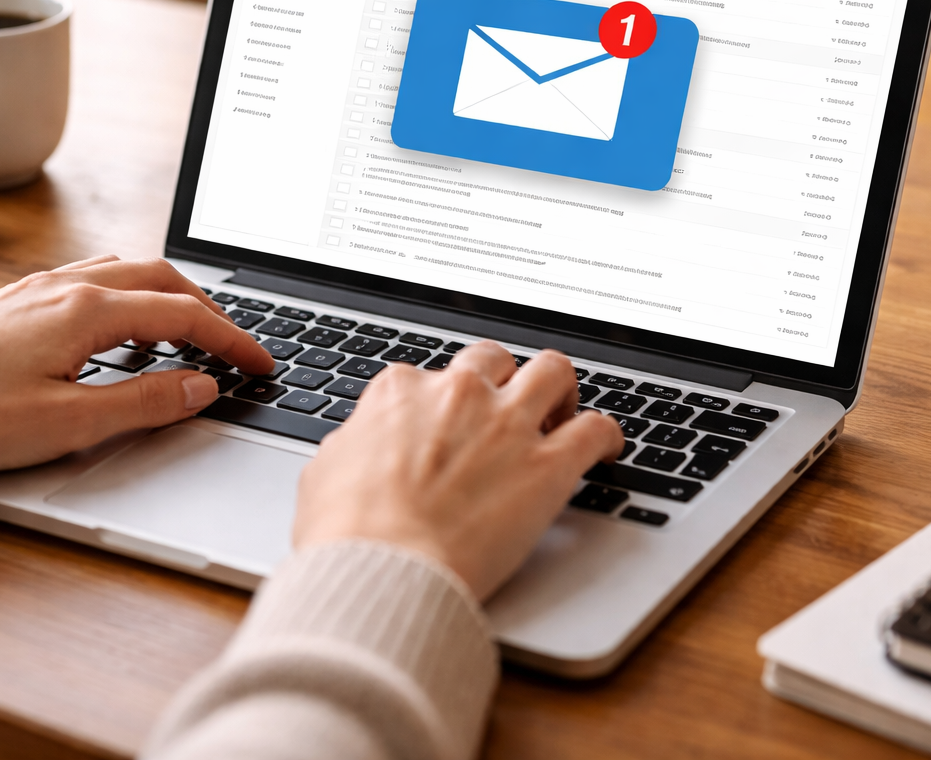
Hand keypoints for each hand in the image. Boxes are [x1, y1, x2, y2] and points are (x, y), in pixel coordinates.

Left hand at [0, 256, 271, 471]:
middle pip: (162, 279)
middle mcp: (65, 287)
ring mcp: (37, 289)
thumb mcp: (66, 425)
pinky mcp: (15, 301)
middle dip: (209, 309)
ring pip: (126, 272)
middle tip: (235, 347)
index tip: (260, 363)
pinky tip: (120, 329)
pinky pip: (92, 279)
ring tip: (189, 334)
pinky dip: (130, 296)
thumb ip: (143, 404)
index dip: (231, 341)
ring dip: (169, 296)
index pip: (183, 316)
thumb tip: (200, 388)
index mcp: (85, 312)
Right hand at [292, 342, 623, 599]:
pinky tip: (606, 449)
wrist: (383, 571)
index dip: (441, 403)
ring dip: (561, 390)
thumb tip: (356, 447)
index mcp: (399, 392)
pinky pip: (596, 428)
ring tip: (563, 413)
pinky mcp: (548, 464)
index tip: (448, 425)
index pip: (429, 376)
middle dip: (503, 379)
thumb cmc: (346, 534)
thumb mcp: (324, 473)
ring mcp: (507, 424)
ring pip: (554, 371)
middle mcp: (457, 393)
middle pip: (493, 358)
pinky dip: (606, 435)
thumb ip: (352, 446)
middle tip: (508, 410)